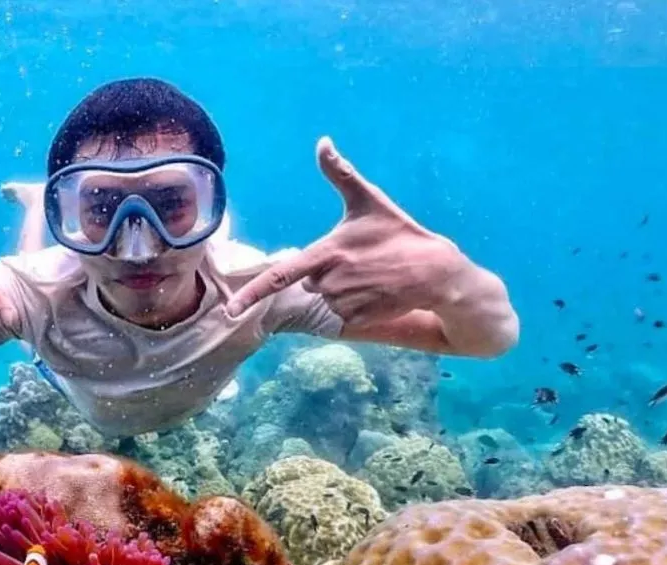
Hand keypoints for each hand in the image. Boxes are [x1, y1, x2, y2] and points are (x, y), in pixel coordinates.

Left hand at [226, 137, 469, 326]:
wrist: (436, 272)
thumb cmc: (399, 232)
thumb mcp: (369, 200)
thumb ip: (340, 173)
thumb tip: (323, 142)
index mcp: (328, 253)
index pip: (280, 275)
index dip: (251, 294)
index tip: (229, 310)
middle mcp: (332, 281)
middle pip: (309, 281)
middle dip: (327, 271)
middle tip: (358, 258)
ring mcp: (345, 303)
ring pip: (325, 297)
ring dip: (341, 288)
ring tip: (370, 274)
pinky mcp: (358, 319)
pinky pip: (342, 313)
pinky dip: (354, 304)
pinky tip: (375, 290)